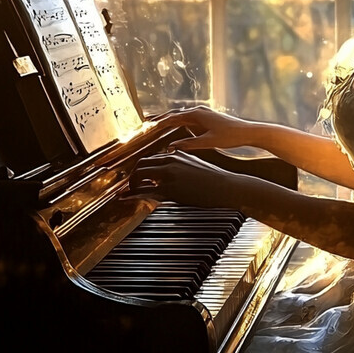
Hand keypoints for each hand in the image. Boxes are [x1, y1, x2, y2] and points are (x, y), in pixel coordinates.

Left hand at [128, 150, 242, 208]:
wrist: (226, 186)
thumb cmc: (216, 178)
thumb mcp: (197, 164)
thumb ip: (183, 162)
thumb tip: (174, 166)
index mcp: (177, 154)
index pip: (152, 157)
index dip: (142, 167)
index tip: (139, 176)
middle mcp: (171, 161)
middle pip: (142, 163)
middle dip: (133, 175)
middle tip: (131, 184)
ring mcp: (169, 174)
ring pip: (140, 174)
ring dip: (131, 184)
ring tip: (129, 192)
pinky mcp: (170, 189)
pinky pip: (145, 191)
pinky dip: (133, 195)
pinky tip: (127, 198)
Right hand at [153, 105, 253, 151]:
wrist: (248, 132)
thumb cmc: (231, 136)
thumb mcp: (208, 142)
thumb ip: (190, 144)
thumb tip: (172, 147)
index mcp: (197, 114)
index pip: (173, 118)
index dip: (159, 122)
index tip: (147, 126)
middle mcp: (199, 111)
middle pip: (175, 115)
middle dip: (161, 119)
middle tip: (147, 124)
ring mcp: (203, 114)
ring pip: (182, 116)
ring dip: (170, 120)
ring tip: (158, 125)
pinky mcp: (208, 118)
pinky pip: (189, 119)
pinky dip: (180, 122)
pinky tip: (177, 128)